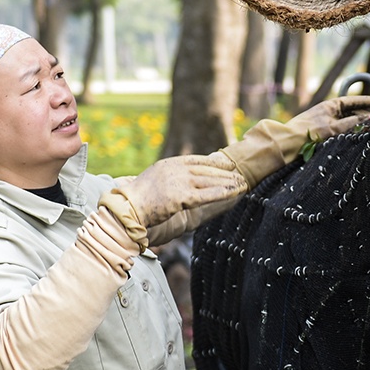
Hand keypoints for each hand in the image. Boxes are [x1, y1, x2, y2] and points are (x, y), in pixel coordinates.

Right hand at [116, 154, 248, 228]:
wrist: (127, 209)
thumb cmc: (138, 200)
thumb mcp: (155, 180)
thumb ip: (171, 177)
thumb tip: (186, 179)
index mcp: (168, 164)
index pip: (196, 160)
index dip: (214, 163)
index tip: (227, 165)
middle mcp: (175, 170)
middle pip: (206, 170)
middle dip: (225, 173)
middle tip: (240, 175)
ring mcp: (178, 182)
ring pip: (210, 181)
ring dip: (228, 183)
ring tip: (242, 184)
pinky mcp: (180, 197)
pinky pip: (207, 194)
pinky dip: (223, 193)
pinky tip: (235, 193)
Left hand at [285, 94, 369, 141]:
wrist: (288, 143)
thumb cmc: (310, 133)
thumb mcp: (335, 127)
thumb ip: (353, 122)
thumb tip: (369, 117)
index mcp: (330, 105)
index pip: (353, 101)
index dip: (367, 101)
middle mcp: (328, 112)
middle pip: (351, 111)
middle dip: (365, 113)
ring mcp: (326, 122)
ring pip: (347, 121)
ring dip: (359, 123)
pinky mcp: (323, 133)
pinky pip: (342, 129)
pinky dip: (351, 130)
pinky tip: (358, 135)